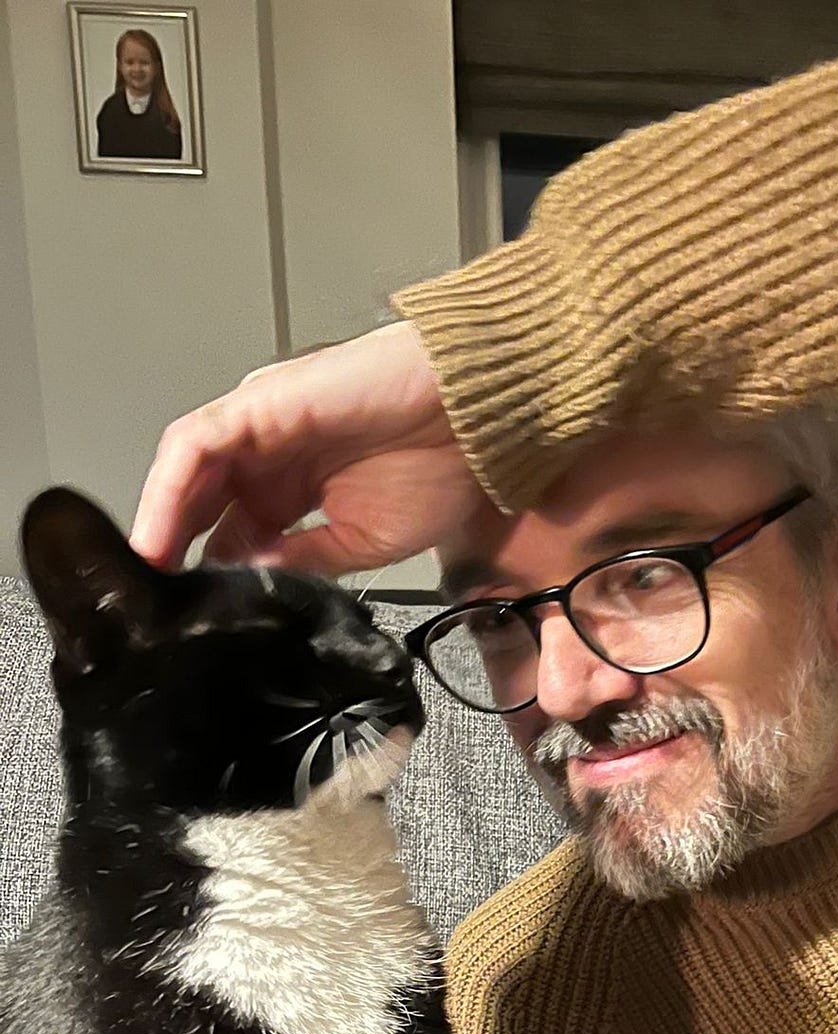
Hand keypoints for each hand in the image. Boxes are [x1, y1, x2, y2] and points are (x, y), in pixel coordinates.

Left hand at [130, 321, 495, 575]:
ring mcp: (261, 426)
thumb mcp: (365, 542)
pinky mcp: (259, 403)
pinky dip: (170, 489)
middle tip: (155, 602)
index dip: (207, 572)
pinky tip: (162, 532)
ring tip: (150, 573)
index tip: (189, 617)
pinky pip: (196, 444)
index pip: (232, 533)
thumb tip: (252, 584)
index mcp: (295, 491)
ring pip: (188, 472)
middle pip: (200, 503)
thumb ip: (304, 561)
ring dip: (161, 522)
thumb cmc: (443, 468)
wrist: (477, 416)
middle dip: (174, 549)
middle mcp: (270, 456)